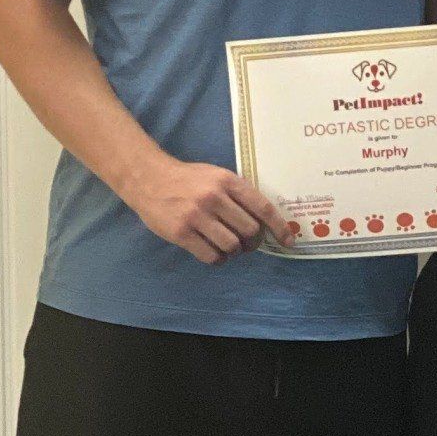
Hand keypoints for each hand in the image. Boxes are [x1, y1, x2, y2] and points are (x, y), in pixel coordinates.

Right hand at [131, 156, 295, 262]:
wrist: (148, 179)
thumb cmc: (187, 179)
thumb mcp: (216, 176)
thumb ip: (238, 194)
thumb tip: (264, 220)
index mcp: (227, 181)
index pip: (262, 208)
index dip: (280, 227)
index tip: (289, 240)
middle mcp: (214, 197)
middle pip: (250, 231)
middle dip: (253, 242)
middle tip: (247, 243)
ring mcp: (197, 216)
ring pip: (232, 246)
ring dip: (235, 252)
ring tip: (228, 247)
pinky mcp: (182, 233)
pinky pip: (211, 256)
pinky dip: (218, 259)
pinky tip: (214, 253)